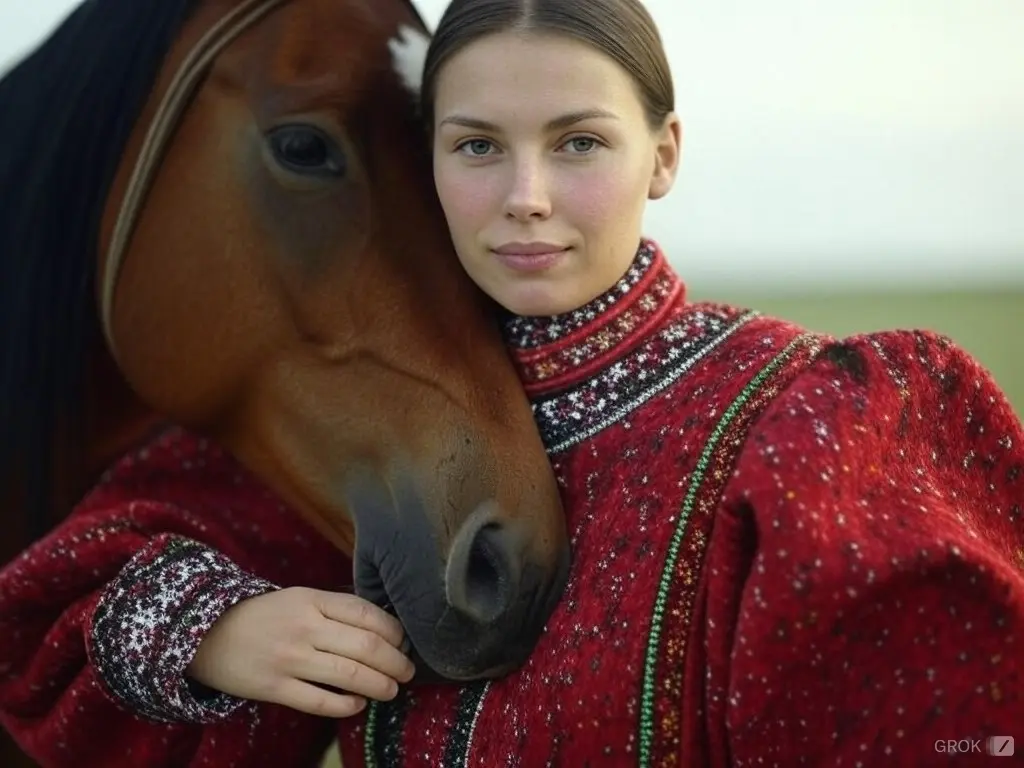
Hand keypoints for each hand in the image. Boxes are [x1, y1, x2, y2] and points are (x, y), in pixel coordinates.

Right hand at [187, 586, 413, 716]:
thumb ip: (333, 610)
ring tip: (391, 690)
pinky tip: (358, 704)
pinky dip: (346, 705)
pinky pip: (320, 701)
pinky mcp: (274, 688)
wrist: (207, 634)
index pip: (365, 613)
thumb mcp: (298, 599)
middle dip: (395, 662)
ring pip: (349, 675)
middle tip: (407, 671)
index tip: (404, 642)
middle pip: (365, 646)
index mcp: (312, 600)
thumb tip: (381, 628)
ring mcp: (289, 659)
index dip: (393, 630)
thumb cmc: (263, 616)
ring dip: (379, 685)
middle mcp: (304, 627)